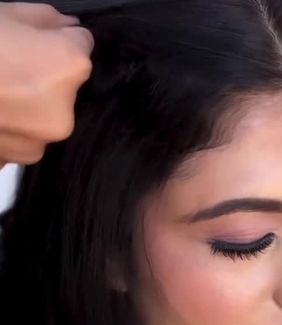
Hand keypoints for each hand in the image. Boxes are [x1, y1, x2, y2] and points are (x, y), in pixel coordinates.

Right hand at [0, 2, 93, 166]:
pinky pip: (20, 137)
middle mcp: (63, 112)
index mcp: (68, 67)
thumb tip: (68, 26)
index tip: (37, 38)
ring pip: (41, 117)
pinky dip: (8, 127)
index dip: (57, 38)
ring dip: (26, 106)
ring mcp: (37, 143)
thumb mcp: (6, 12)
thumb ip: (46, 20)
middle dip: (43, 76)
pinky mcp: (13, 160)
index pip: (82, 46)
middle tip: (7, 65)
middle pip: (64, 88)